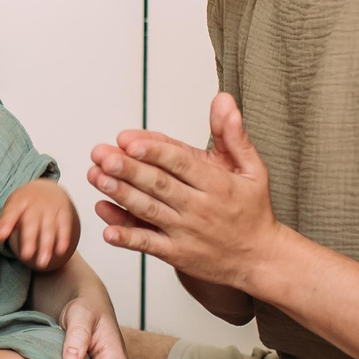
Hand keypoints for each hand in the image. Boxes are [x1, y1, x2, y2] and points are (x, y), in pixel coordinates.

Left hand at [0, 178, 78, 270]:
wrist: (47, 188)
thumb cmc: (25, 204)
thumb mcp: (11, 210)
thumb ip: (2, 227)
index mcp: (18, 202)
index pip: (10, 213)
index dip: (5, 225)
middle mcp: (35, 204)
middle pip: (32, 222)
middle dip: (30, 239)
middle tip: (26, 256)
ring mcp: (51, 208)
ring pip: (49, 227)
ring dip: (47, 245)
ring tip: (43, 263)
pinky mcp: (64, 212)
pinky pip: (64, 225)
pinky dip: (64, 238)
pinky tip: (61, 251)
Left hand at [88, 92, 279, 290]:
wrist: (261, 259)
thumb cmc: (253, 210)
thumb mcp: (253, 169)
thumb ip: (233, 135)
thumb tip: (224, 99)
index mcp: (217, 184)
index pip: (181, 163)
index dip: (154, 151)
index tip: (128, 140)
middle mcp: (200, 208)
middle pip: (159, 185)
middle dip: (129, 169)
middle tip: (102, 155)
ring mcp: (186, 232)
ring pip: (149, 211)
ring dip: (120, 195)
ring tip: (97, 178)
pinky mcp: (177, 255)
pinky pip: (149, 245)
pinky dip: (127, 237)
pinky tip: (106, 228)